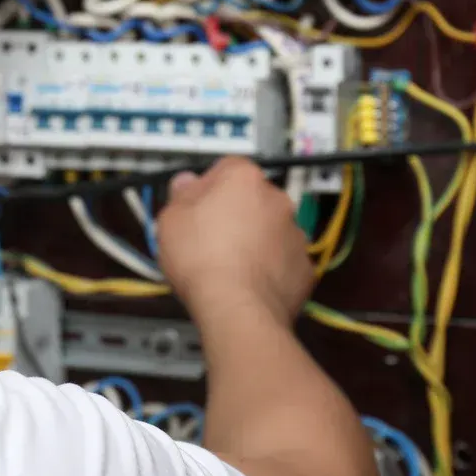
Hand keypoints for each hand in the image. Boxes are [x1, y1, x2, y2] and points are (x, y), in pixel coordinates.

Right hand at [154, 158, 314, 327]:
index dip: (208, 187)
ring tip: (229, 265)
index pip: (227, 167)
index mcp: (244, 179)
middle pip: (252, 198)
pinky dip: (270, 268)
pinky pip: (284, 260)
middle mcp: (276, 199)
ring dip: (255, 239)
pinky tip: (248, 283)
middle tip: (209, 238)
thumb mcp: (170, 220)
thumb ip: (180, 194)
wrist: (237, 308)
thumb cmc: (201, 259)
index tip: (194, 207)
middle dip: (235, 213)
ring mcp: (295, 233)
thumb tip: (186, 184)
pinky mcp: (305, 267)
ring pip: (271, 229)